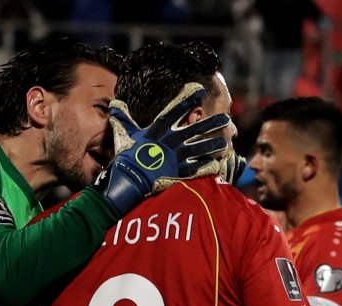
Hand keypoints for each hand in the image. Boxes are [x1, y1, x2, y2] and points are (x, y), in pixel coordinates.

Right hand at [98, 83, 232, 213]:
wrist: (129, 179)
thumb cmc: (127, 156)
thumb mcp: (125, 133)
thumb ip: (123, 118)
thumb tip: (115, 104)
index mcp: (159, 129)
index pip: (175, 110)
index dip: (187, 99)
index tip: (199, 90)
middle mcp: (171, 141)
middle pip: (195, 129)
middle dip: (211, 124)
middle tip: (226, 119)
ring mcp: (176, 156)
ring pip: (200, 148)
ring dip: (213, 145)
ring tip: (225, 142)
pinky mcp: (179, 171)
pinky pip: (196, 168)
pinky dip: (207, 166)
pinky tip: (217, 164)